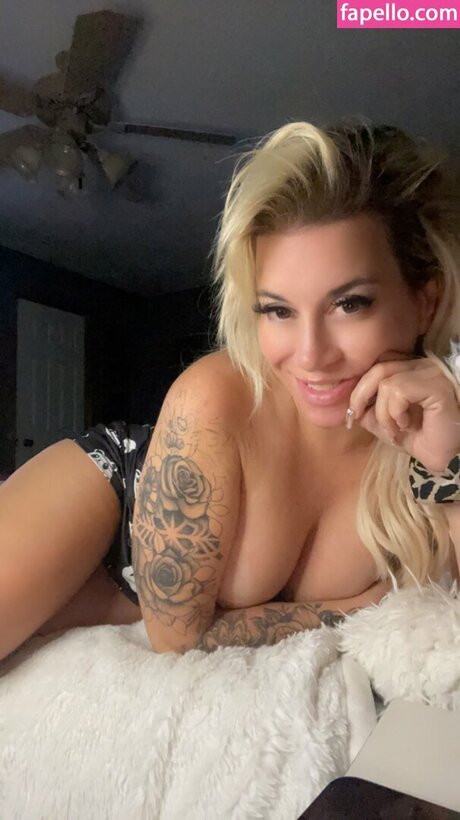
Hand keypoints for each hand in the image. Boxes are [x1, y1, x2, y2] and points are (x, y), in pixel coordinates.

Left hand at [348, 351, 459, 471]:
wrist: (447, 457)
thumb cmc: (423, 438)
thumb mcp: (388, 424)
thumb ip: (370, 411)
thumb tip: (352, 407)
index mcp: (411, 370)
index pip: (379, 363)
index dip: (361, 385)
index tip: (353, 411)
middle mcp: (422, 366)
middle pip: (379, 367)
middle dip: (360, 395)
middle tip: (356, 417)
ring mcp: (431, 373)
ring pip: (387, 383)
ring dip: (383, 413)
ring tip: (395, 430)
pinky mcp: (436, 386)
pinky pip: (399, 391)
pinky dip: (395, 412)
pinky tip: (407, 425)